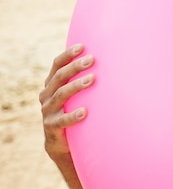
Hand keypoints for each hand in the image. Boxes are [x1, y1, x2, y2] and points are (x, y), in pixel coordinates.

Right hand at [39, 44, 94, 158]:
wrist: (60, 142)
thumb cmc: (72, 109)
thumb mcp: (74, 93)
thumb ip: (83, 78)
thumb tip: (109, 57)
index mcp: (51, 84)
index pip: (57, 65)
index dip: (68, 55)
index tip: (82, 46)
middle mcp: (47, 95)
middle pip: (60, 77)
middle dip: (75, 67)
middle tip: (91, 59)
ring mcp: (48, 111)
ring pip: (60, 95)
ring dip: (76, 86)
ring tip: (92, 79)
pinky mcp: (51, 127)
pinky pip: (61, 121)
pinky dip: (72, 115)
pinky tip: (84, 112)